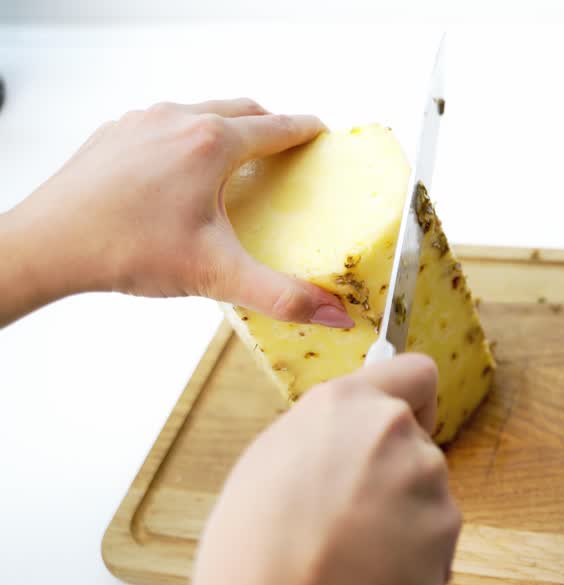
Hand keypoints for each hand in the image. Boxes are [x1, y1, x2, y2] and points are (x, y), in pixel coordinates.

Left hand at [0, 99, 352, 327]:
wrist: (47, 245)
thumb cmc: (127, 252)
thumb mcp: (217, 275)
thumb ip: (283, 296)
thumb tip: (335, 315)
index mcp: (213, 144)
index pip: (276, 127)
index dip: (305, 131)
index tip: (321, 134)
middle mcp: (178, 120)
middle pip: (240, 109)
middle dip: (269, 125)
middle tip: (287, 148)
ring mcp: (141, 122)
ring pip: (199, 112)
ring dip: (225, 128)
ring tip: (236, 161)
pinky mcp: (113, 134)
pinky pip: (162, 125)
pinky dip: (185, 139)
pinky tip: (181, 175)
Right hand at [188, 354, 459, 584]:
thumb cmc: (258, 548)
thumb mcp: (269, 464)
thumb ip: (323, 441)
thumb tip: (339, 450)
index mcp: (344, 403)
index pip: (415, 372)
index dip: (414, 400)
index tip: (407, 419)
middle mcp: (394, 429)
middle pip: (417, 441)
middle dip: (396, 473)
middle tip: (351, 515)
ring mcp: (428, 477)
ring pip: (427, 493)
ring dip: (404, 518)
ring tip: (352, 554)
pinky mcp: (448, 526)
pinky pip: (435, 539)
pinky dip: (414, 558)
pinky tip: (371, 576)